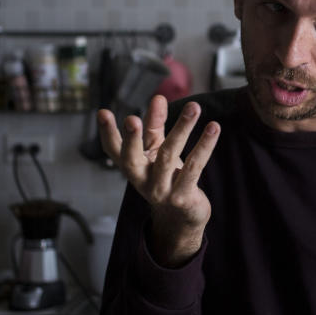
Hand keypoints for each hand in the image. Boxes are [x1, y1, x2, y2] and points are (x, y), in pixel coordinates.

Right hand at [97, 95, 220, 265]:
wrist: (182, 217)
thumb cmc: (167, 176)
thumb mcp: (158, 150)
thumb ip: (156, 125)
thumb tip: (158, 97)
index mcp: (133, 167)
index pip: (114, 151)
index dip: (107, 133)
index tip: (102, 112)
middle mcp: (142, 180)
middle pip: (131, 160)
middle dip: (131, 140)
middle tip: (132, 119)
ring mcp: (161, 191)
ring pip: (168, 157)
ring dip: (181, 129)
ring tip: (194, 106)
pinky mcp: (182, 197)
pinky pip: (194, 167)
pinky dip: (204, 146)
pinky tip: (213, 127)